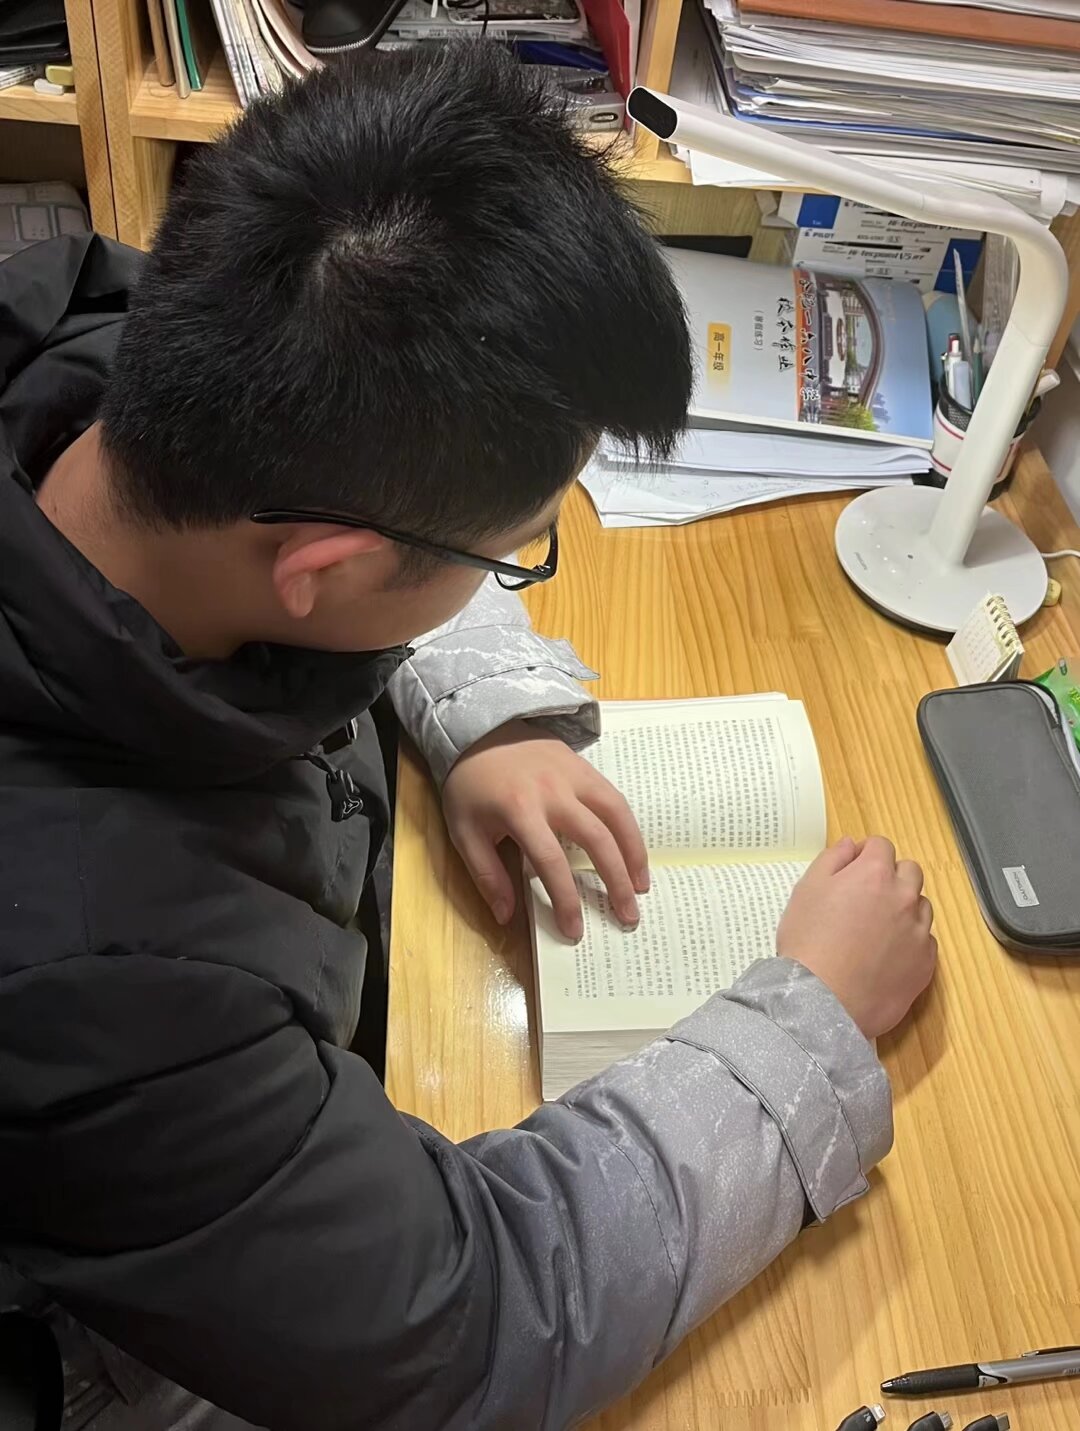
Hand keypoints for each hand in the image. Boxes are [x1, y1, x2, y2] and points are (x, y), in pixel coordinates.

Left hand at [441, 721, 648, 939]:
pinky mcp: (584, 766)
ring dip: (634, 854)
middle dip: (614, 882)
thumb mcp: (464, 832)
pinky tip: (633, 852)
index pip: (550, 862)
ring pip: (616, 816)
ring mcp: (573, 776)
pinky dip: (629, 827)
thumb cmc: (469, 785)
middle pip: (595, 840)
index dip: (566, 899)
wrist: (479, 730)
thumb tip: (507, 917)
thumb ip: (487, 875)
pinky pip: (614, 798)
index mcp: (519, 811)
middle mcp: (554, 793)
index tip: (575, 930)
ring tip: (642, 888)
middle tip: (627, 918)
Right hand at [776, 836, 937, 1039]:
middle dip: (891, 876)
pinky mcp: (927, 963)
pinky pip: (926, 940)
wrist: (823, 999)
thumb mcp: (806, 889)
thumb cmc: (808, 941)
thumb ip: (832, 859)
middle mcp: (904, 896)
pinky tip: (886, 955)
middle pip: (910, 871)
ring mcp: (920, 931)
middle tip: (866, 898)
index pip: (881, 846)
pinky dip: (910, 941)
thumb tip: (852, 845)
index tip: (852, 870)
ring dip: (904, 908)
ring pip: (921, 906)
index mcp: (875, 873)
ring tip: (877, 930)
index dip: (865, 854)